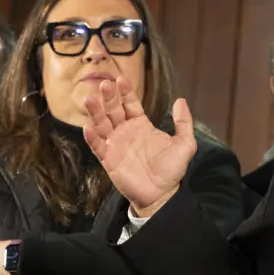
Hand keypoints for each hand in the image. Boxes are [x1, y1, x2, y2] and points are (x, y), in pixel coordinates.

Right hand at [83, 77, 196, 216]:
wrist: (162, 194)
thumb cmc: (172, 170)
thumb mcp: (185, 145)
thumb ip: (184, 123)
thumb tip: (181, 100)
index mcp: (141, 124)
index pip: (130, 103)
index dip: (125, 92)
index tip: (121, 80)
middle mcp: (125, 131)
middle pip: (113, 110)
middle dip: (109, 97)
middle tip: (104, 84)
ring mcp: (115, 144)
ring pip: (102, 124)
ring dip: (95, 112)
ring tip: (90, 99)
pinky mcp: (108, 159)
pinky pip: (97, 146)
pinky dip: (92, 137)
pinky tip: (88, 127)